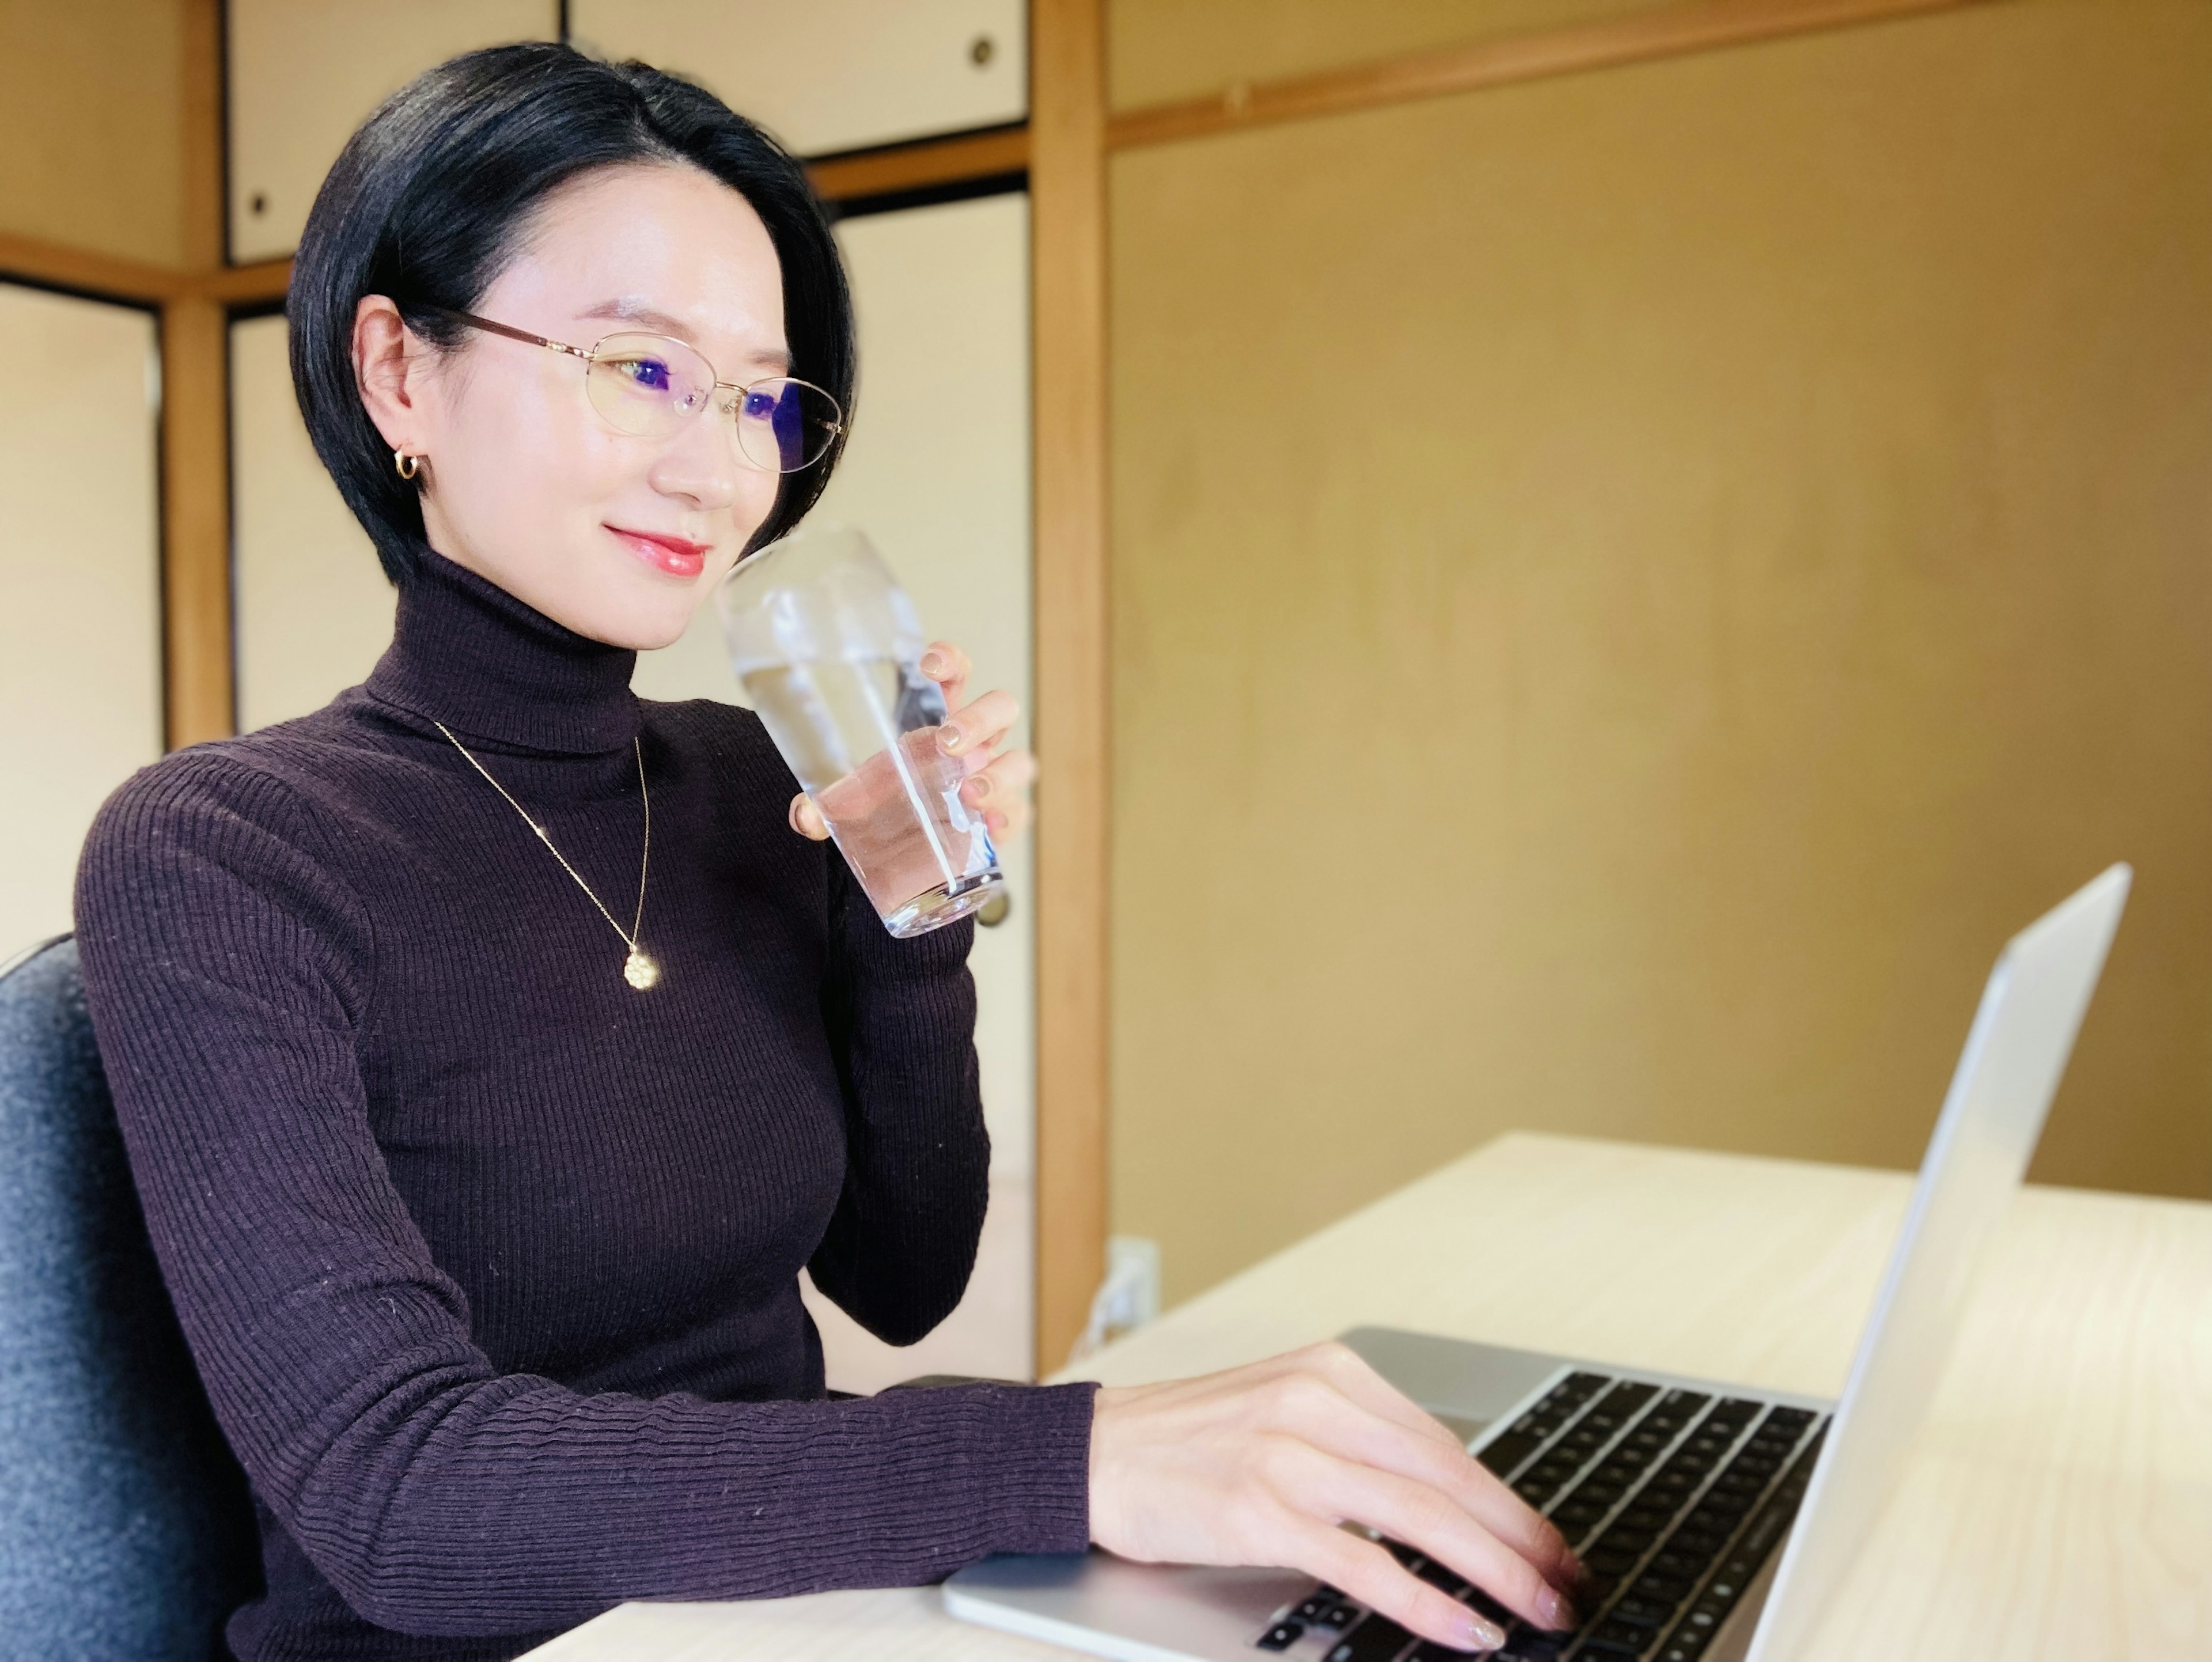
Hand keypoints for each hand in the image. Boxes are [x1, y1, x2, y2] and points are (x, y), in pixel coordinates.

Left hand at [787, 641, 1035, 842]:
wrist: (913, 853)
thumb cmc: (893, 805)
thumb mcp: (854, 801)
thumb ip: (825, 805)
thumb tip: (803, 815)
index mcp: (941, 720)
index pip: (955, 676)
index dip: (950, 661)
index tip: (928, 664)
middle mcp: (976, 745)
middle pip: (1000, 709)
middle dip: (980, 719)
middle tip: (949, 741)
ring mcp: (995, 779)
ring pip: (1019, 761)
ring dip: (998, 774)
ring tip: (969, 793)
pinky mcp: (1003, 819)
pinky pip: (1019, 812)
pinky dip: (1007, 817)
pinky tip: (989, 826)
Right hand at [1088, 1343, 1587, 1652]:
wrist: (1093, 1453)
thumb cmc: (1187, 1442)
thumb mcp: (1283, 1411)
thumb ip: (1358, 1442)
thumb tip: (1446, 1501)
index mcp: (1333, 1371)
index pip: (1446, 1442)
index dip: (1509, 1499)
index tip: (1551, 1542)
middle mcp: (1318, 1401)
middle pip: (1450, 1477)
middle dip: (1522, 1538)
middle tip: (1570, 1583)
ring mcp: (1289, 1455)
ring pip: (1423, 1517)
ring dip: (1495, 1572)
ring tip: (1539, 1611)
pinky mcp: (1262, 1511)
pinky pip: (1366, 1564)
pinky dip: (1426, 1601)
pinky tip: (1464, 1629)